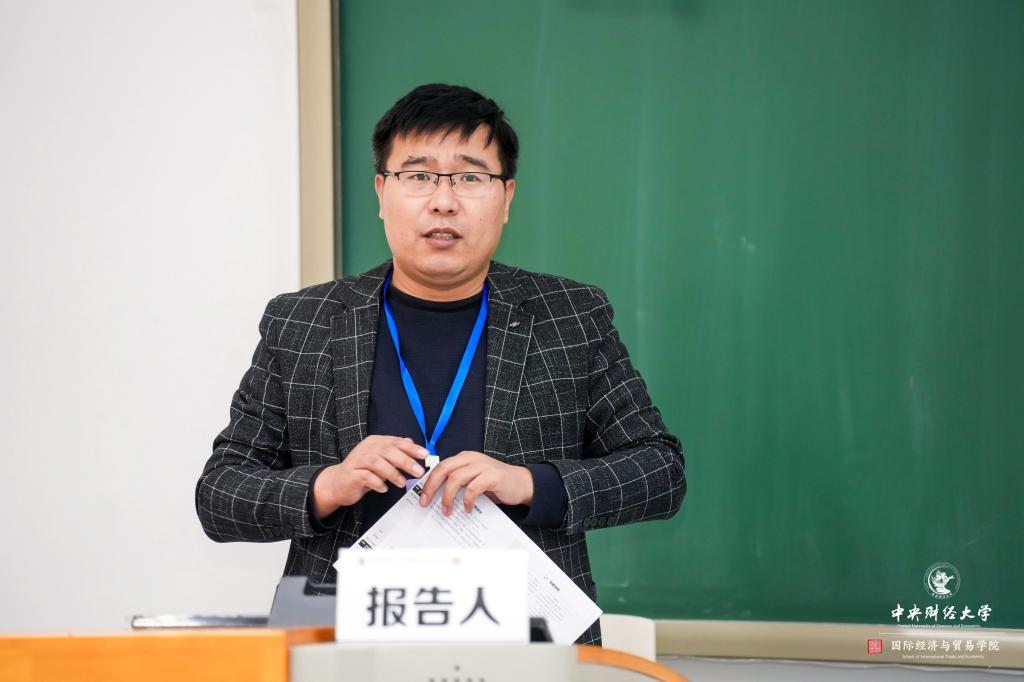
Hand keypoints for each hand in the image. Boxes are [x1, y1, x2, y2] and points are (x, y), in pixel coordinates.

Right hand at [312, 436, 428, 518]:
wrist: (337, 484)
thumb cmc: (362, 472)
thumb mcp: (381, 460)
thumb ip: (395, 452)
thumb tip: (412, 443)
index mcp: (375, 443)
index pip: (396, 442)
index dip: (411, 448)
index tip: (425, 455)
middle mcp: (366, 449)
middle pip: (387, 451)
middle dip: (405, 461)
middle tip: (418, 471)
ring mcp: (357, 461)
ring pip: (377, 462)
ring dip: (392, 473)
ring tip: (402, 483)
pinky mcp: (351, 475)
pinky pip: (365, 477)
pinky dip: (377, 482)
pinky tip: (384, 488)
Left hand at [418, 451, 533, 515]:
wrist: (521, 483)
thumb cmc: (495, 484)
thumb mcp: (473, 479)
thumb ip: (458, 483)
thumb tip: (435, 497)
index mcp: (464, 458)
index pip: (440, 466)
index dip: (428, 481)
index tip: (421, 497)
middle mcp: (471, 459)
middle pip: (444, 469)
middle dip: (431, 487)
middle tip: (426, 503)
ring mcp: (482, 466)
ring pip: (456, 479)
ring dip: (448, 498)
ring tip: (447, 511)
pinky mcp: (492, 476)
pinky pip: (473, 488)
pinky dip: (467, 501)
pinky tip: (466, 509)